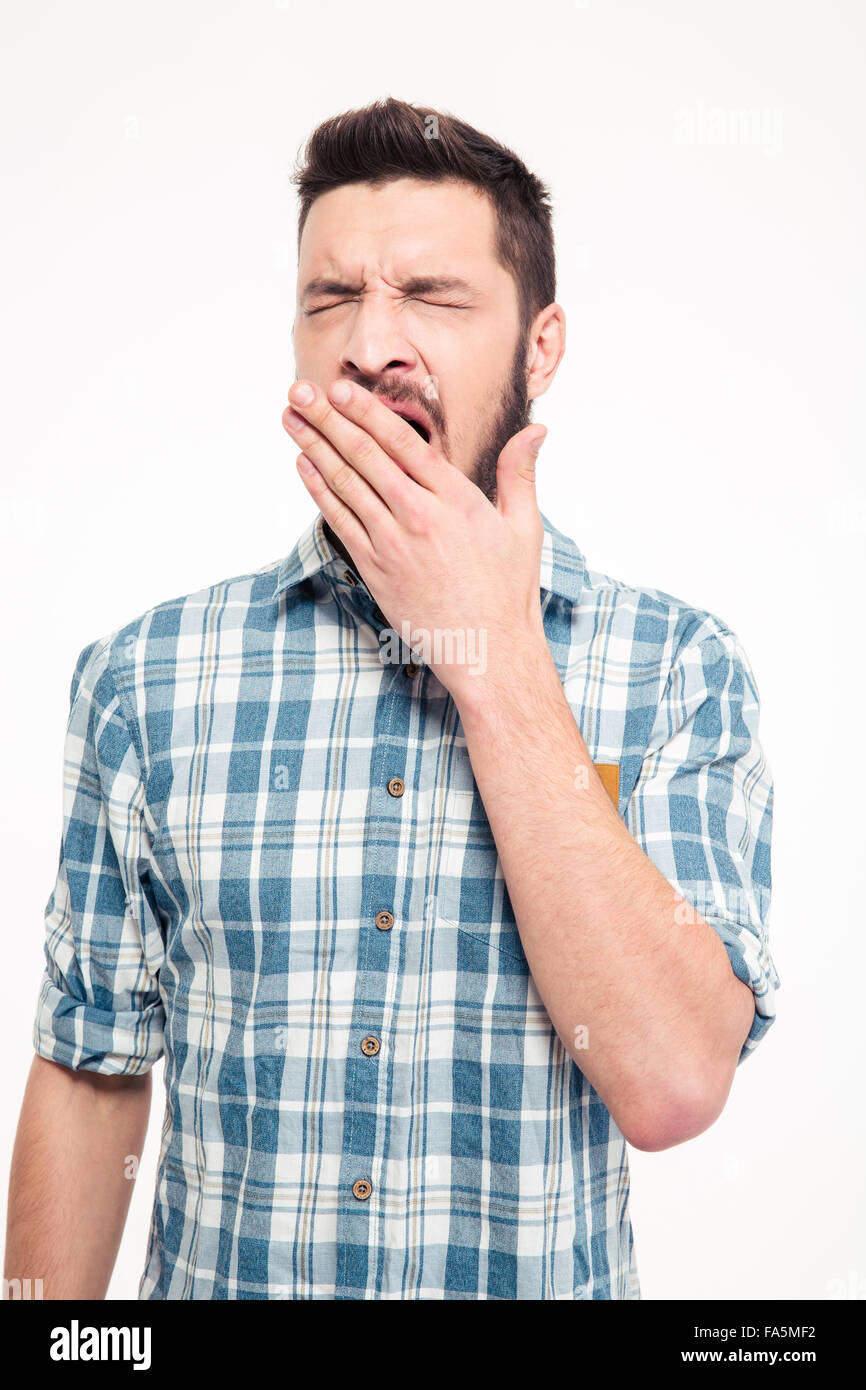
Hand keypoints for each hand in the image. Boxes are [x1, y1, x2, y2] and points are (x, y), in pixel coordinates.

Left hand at [282, 377, 547, 698]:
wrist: (488, 651)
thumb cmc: (508, 591)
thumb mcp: (524, 527)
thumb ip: (520, 472)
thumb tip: (537, 429)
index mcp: (455, 499)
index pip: (402, 442)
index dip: (368, 412)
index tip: (341, 388)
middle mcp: (419, 516)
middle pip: (365, 455)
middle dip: (328, 419)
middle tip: (299, 390)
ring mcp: (393, 544)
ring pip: (346, 484)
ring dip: (314, 447)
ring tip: (291, 419)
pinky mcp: (376, 570)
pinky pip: (340, 521)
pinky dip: (319, 491)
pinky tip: (303, 466)